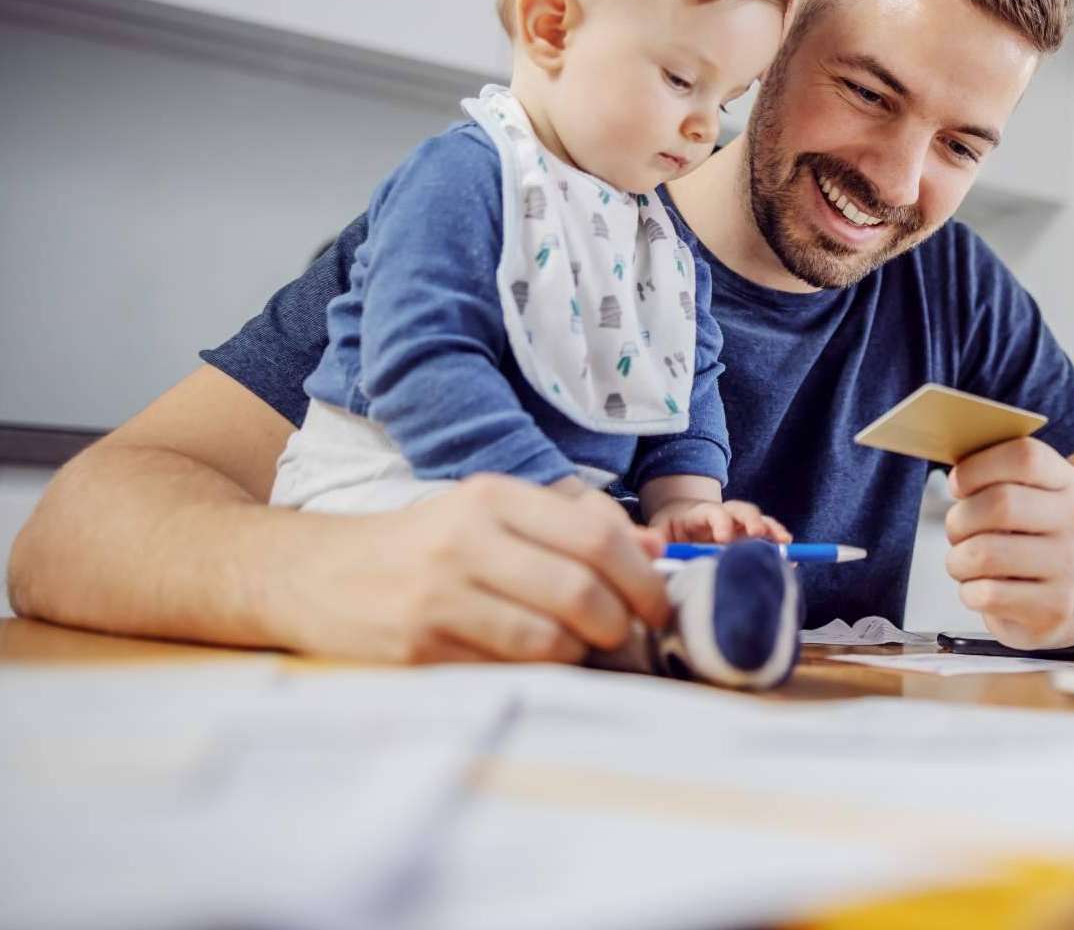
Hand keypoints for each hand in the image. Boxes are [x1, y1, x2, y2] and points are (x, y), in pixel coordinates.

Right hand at [278, 473, 670, 663]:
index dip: (642, 578)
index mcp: (491, 498)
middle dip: (621, 625)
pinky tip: (535, 665)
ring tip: (581, 651)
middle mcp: (465, 541)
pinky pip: (507, 673)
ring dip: (581, 656)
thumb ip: (571, 524)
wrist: (314, 575)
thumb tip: (654, 550)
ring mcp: (438, 599)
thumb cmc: (423, 544)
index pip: (595, 537)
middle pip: (581, 592)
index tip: (658, 603)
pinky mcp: (418, 651)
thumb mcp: (489, 512)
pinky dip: (538, 676)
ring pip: (549, 641)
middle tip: (628, 636)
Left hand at [645, 498, 790, 544]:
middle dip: (751, 521)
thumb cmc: (668, 530)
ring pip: (759, 521)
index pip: (712, 512)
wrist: (680, 522)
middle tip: (757, 535)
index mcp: (700, 514)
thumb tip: (648, 544)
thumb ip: (651, 539)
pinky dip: (778, 547)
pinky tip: (791, 560)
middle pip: (742, 511)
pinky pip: (768, 539)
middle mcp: (724, 516)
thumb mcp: (656, 531)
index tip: (722, 538)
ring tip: (783, 542)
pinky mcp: (749, 539)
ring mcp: (739, 526)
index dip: (720, 522)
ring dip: (771, 530)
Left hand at [944, 437, 1073, 649]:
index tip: (957, 484)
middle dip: (960, 519)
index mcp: (1065, 480)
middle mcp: (1073, 520)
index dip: (978, 467)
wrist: (1062, 595)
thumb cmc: (1022, 537)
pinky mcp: (1055, 608)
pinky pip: (987, 594)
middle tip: (956, 530)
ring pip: (986, 553)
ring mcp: (1068, 566)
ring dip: (959, 560)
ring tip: (965, 562)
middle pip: (1001, 504)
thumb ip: (990, 473)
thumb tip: (954, 468)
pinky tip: (981, 589)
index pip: (1025, 456)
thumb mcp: (1019, 497)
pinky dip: (969, 592)